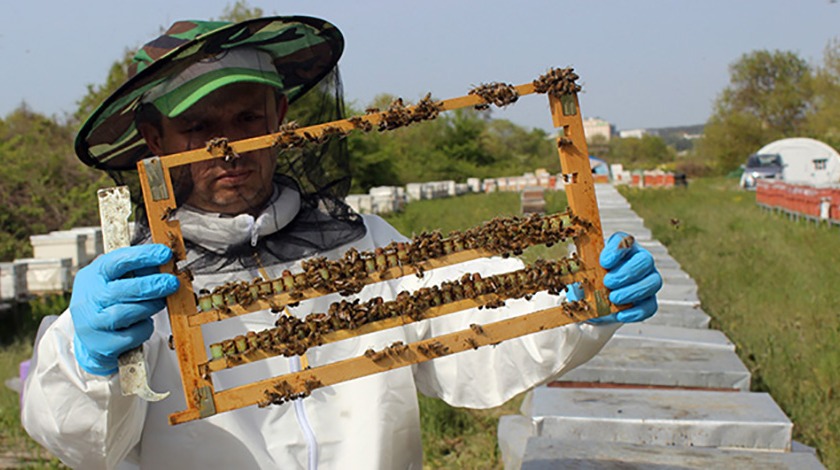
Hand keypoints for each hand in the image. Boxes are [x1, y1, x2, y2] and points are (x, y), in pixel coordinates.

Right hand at [70, 244, 179, 374]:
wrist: (91, 339)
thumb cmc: (109, 303)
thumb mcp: (116, 281)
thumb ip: (138, 272)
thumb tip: (167, 264)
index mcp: (93, 276)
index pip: (117, 261)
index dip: (143, 256)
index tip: (164, 253)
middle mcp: (87, 299)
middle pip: (122, 290)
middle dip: (152, 285)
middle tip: (172, 282)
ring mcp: (91, 324)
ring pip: (126, 313)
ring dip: (149, 306)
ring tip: (159, 302)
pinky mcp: (101, 345)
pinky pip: (132, 335)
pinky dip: (144, 328)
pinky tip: (145, 322)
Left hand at [565, 232, 661, 323]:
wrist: (592, 299)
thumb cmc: (590, 278)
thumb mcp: (583, 270)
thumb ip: (583, 266)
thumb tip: (575, 269)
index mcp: (623, 247)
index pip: (626, 240)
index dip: (617, 250)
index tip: (604, 262)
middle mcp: (639, 261)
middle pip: (645, 261)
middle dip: (627, 272)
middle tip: (608, 282)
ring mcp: (648, 280)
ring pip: (653, 282)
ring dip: (633, 291)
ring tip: (613, 298)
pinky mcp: (648, 300)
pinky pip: (650, 306)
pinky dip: (636, 311)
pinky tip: (621, 314)